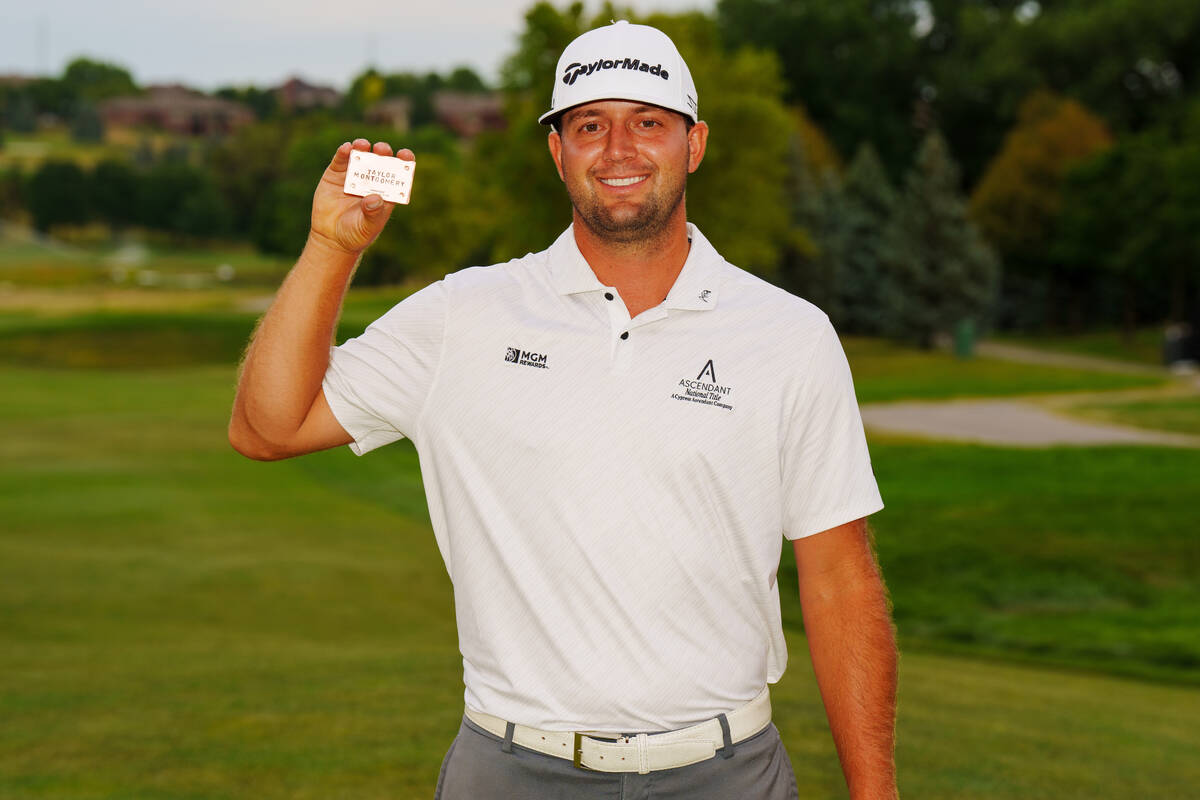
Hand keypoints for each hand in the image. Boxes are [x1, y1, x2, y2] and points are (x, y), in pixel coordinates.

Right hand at [308, 139, 413, 254]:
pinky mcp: (335, 174)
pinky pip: (340, 160)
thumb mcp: (367, 227)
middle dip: (383, 152)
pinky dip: (343, 152)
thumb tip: (375, 198)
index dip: (404, 162)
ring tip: (362, 145)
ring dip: (362, 147)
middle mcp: (371, 180)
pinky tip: (346, 148)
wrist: (331, 238)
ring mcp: (354, 175)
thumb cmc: (356, 234)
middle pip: (380, 161)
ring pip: (361, 156)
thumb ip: (373, 214)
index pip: (398, 174)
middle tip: (381, 149)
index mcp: (386, 192)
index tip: (405, 154)